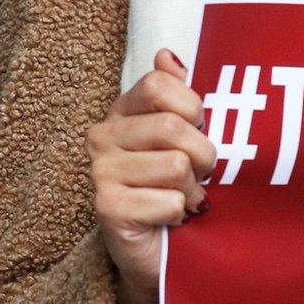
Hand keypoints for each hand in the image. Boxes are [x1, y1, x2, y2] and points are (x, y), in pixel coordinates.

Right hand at [85, 49, 213, 303]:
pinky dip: (180, 211)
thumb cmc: (175, 185)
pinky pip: (168, 200)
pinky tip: (170, 217)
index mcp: (122, 112)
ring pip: (175, 165)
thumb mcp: (184, 135)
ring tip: (183, 196)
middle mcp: (102, 137)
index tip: (197, 130)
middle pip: (172, 127)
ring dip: (192, 187)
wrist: (159, 249)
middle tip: (199, 174)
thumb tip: (166, 54)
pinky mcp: (106, 208)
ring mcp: (100, 172)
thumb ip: (176, 95)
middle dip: (203, 154)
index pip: (160, 85)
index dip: (193, 109)